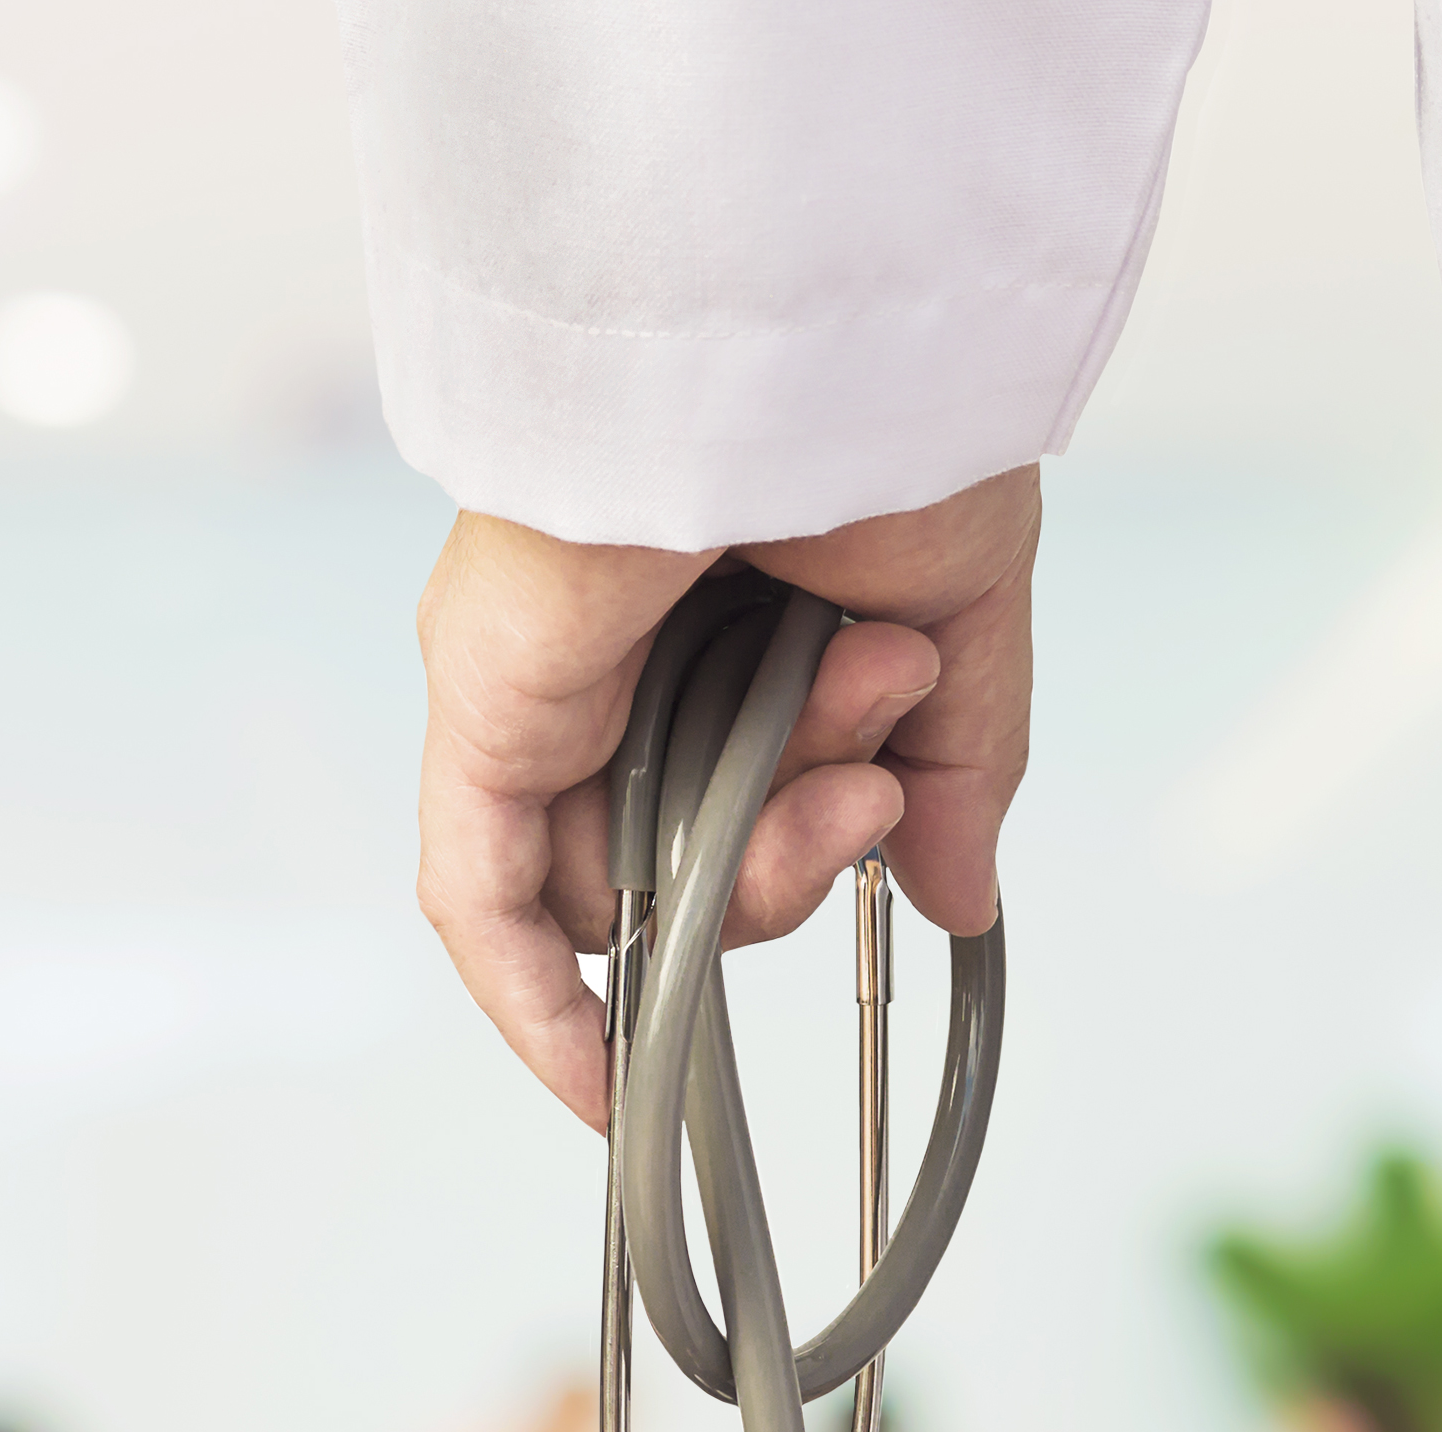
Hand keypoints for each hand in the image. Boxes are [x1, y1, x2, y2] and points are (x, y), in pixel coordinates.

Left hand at [412, 467, 1038, 1130]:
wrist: (809, 335)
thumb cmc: (880, 412)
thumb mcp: (956, 613)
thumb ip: (961, 769)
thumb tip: (959, 902)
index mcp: (711, 624)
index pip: (736, 798)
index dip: (808, 848)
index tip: (887, 839)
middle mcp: (608, 662)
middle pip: (687, 859)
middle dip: (803, 846)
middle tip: (879, 773)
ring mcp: (536, 690)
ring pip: (624, 883)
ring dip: (754, 866)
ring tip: (842, 746)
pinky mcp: (485, 709)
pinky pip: (480, 900)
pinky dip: (532, 1004)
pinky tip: (601, 1086)